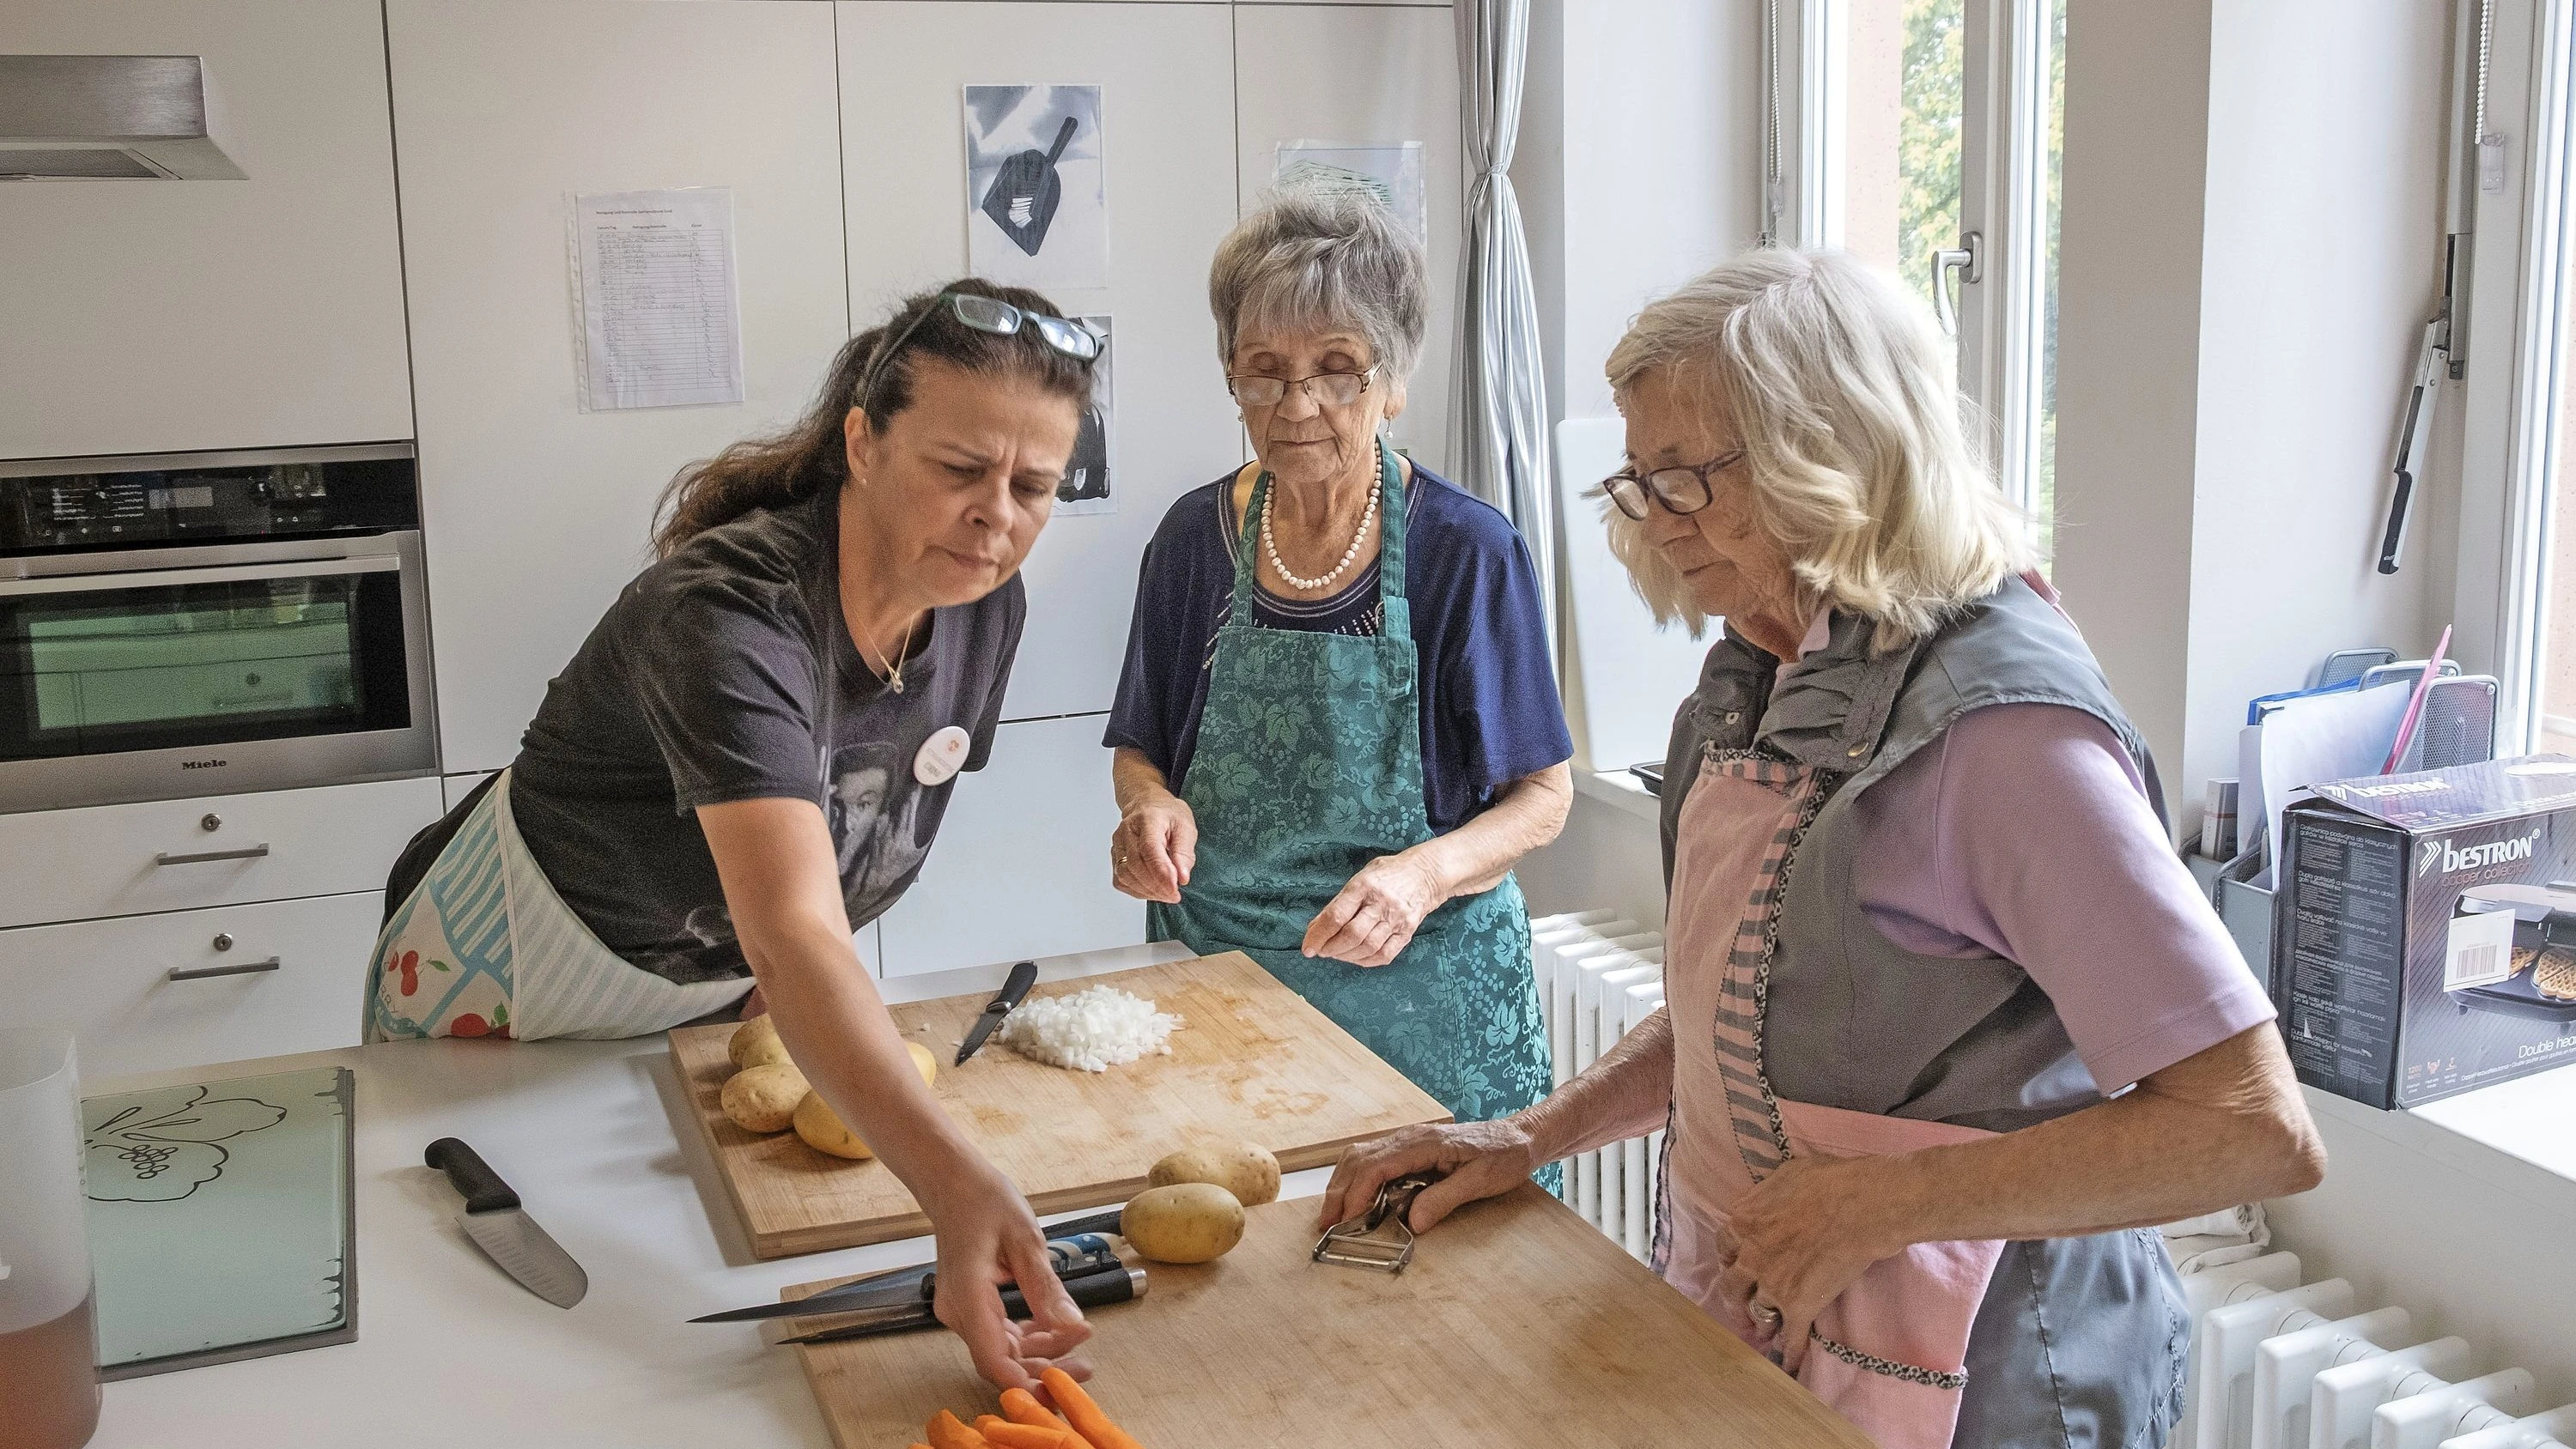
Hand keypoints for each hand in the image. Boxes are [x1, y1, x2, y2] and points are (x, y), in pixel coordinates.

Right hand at [920, 1165, 1093, 1392]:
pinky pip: (999, 1335)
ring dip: (1040, 1352)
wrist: (953, 1183)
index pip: (993, 1359)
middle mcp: (958, 1312)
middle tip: (1087, 1365)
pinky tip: (1056, 1328)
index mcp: (968, 1296)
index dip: (1028, 1381)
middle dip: (1044, 1368)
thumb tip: (1073, 1326)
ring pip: (1002, 1351)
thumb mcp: (1026, 1238)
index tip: (1065, 1385)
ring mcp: (961, 1312)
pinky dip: (1028, 1337)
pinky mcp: (969, 1308)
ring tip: (1080, 1339)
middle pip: (1000, 1361)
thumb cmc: (986, 1201)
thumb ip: (1046, 1287)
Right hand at [1109, 791, 1195, 904]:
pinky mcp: (1115, 856)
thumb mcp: (1186, 826)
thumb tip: (1182, 877)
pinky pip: (1121, 880)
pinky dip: (1137, 890)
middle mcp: (1127, 831)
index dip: (1161, 873)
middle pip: (1135, 865)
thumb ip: (1185, 852)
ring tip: (1165, 893)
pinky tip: (1152, 890)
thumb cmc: (1167, 814)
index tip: (1175, 889)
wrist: (1146, 803)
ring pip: (1125, 875)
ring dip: (1147, 890)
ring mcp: (1118, 844)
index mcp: (1148, 819)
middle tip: (1174, 894)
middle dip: (1156, 886)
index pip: (1149, 849)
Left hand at [1301, 853, 1443, 966]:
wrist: (1425, 874)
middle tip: (1322, 951)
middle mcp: (1381, 902)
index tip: (1308, 947)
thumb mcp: (1360, 877)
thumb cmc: (1386, 874)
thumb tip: (1316, 928)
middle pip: (1352, 935)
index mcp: (1364, 885)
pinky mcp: (1407, 932)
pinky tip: (1355, 957)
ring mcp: (1397, 919)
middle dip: (1331, 948)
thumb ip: (1339, 902)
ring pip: (1368, 947)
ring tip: (1337, 953)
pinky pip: (1384, 955)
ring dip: (1346, 956)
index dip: (1319, 935)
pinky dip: (1365, 960)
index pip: (1337, 915)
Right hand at [1314, 1119, 1538, 1234]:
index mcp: (1424, 1142)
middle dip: (1339, 1192)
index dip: (1356, 1195)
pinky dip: (1356, 1180)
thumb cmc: (1503, 1157)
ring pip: (1360, 1158)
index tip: (1347, 1222)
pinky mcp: (1410, 1150)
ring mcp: (1407, 1141)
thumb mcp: (1480, 1182)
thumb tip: (1412, 1223)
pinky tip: (1356, 1201)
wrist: (1519, 1138)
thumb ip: (1444, 1200)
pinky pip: (1373, 1161)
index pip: (1376, 1166)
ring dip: (1343, 1185)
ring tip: (1333, 1215)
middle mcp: (1409, 1137)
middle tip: (1326, 1225)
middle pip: (1358, 1160)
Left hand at [1714, 1155, 1898, 1372]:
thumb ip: (1765, 1197)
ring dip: (1760, 1323)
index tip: (1737, 1265)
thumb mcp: (1783, 1175)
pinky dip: (1790, 1351)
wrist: (1864, 1204)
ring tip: (1764, 1332)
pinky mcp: (1799, 1305)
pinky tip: (1790, 1365)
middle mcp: (1750, 1255)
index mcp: (1743, 1221)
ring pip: (1756, 1311)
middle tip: (1742, 1305)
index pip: (1724, 1246)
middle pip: (1731, 1284)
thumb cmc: (1830, 1180)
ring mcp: (1773, 1283)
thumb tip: (1764, 1204)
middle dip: (1736, 1296)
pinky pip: (1790, 1335)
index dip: (1731, 1258)